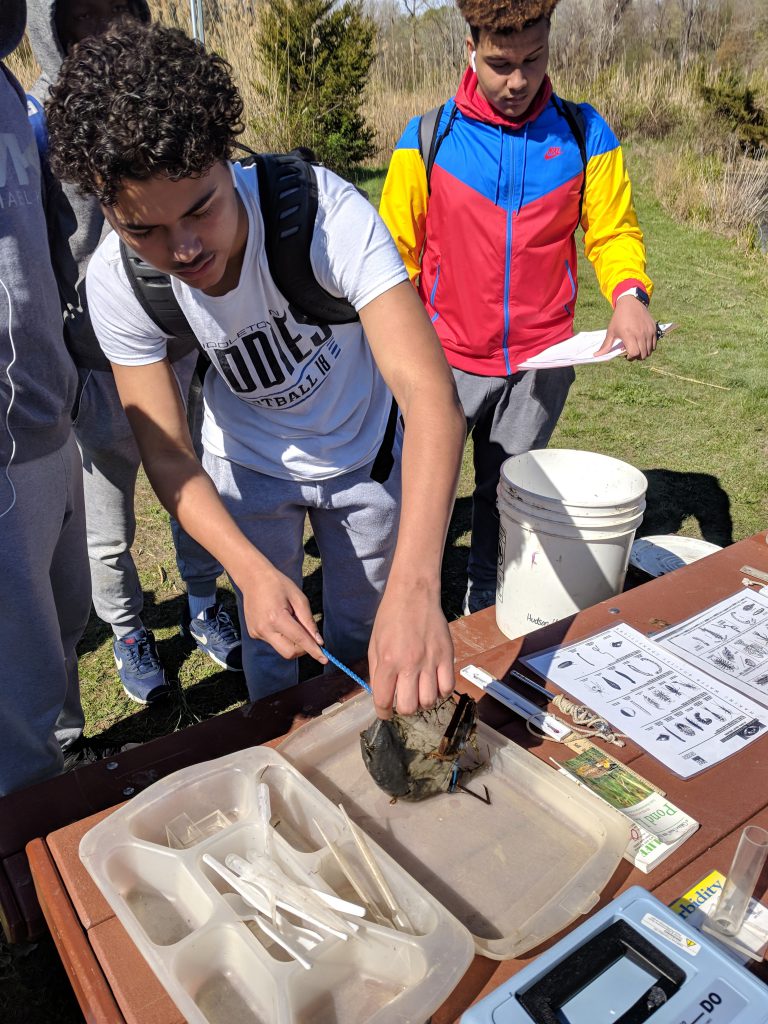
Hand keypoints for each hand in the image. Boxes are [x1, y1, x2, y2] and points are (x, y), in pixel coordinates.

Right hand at [240, 566, 326, 663]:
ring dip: (292, 641)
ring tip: (290, 620)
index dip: (314, 651)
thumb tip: (319, 641)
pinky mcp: (253, 634)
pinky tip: (278, 619)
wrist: (253, 578)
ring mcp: (257, 633)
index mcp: (276, 618)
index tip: (325, 660)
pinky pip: (273, 642)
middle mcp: (264, 629)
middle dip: (303, 649)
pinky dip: (282, 636)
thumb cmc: (279, 584)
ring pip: (281, 649)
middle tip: (309, 636)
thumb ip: (309, 621)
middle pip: (289, 653)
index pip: (300, 640)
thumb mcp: (299, 598)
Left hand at [368, 579, 454, 718]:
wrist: (413, 595)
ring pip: (429, 701)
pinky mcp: (446, 656)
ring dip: (423, 702)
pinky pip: (448, 687)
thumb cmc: (390, 618)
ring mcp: (430, 661)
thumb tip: (381, 696)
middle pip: (408, 707)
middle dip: (403, 709)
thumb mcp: (374, 645)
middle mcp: (409, 664)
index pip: (384, 701)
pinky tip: (434, 684)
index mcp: (387, 662)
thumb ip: (376, 673)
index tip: (386, 713)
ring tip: (419, 692)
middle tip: (403, 700)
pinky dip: (441, 692)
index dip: (383, 713)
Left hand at [595, 297, 656, 360]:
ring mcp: (648, 332)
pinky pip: (654, 344)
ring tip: (637, 349)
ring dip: (643, 353)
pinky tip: (643, 344)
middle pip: (643, 354)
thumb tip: (596, 356)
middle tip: (632, 353)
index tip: (627, 355)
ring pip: (650, 350)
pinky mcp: (654, 329)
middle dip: (637, 357)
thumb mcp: (611, 331)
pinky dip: (650, 348)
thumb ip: (606, 345)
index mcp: (629, 335)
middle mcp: (640, 334)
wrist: (630, 303)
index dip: (631, 357)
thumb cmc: (619, 318)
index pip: (634, 353)